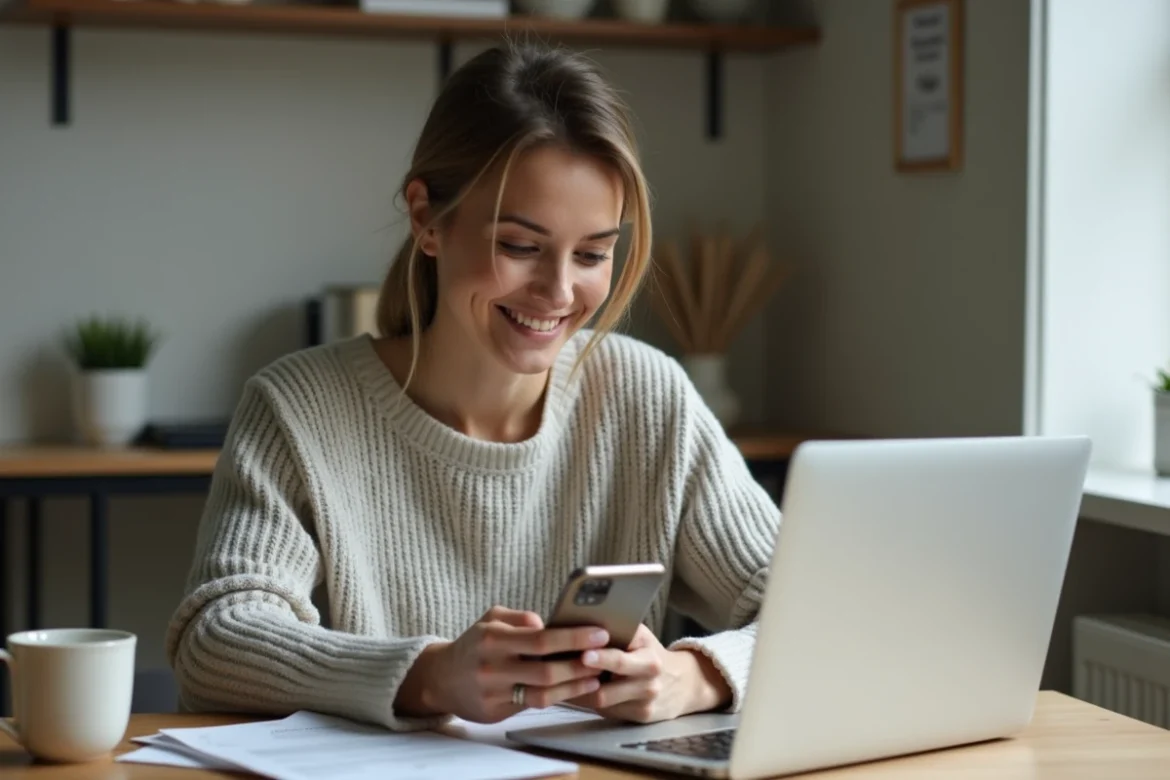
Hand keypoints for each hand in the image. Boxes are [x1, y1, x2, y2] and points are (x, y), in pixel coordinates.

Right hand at [396, 606, 609, 722]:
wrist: (440, 677)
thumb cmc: (475, 643)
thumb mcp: (491, 619)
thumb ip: (521, 618)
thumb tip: (551, 623)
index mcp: (492, 638)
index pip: (541, 639)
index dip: (573, 638)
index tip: (599, 633)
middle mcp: (492, 667)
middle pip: (546, 670)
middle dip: (580, 663)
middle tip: (606, 656)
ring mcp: (494, 693)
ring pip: (543, 694)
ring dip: (574, 686)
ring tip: (596, 676)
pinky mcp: (496, 712)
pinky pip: (533, 706)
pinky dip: (558, 697)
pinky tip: (575, 689)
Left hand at [568, 625, 731, 722]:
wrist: (682, 683)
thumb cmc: (649, 654)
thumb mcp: (641, 637)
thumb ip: (621, 631)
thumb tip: (584, 626)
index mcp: (648, 654)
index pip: (621, 658)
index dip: (602, 657)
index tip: (584, 653)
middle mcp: (649, 677)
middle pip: (612, 684)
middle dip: (589, 675)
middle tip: (569, 670)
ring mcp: (646, 699)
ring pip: (604, 699)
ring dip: (581, 689)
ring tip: (564, 679)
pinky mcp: (641, 716)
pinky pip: (607, 710)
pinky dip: (589, 701)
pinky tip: (579, 692)